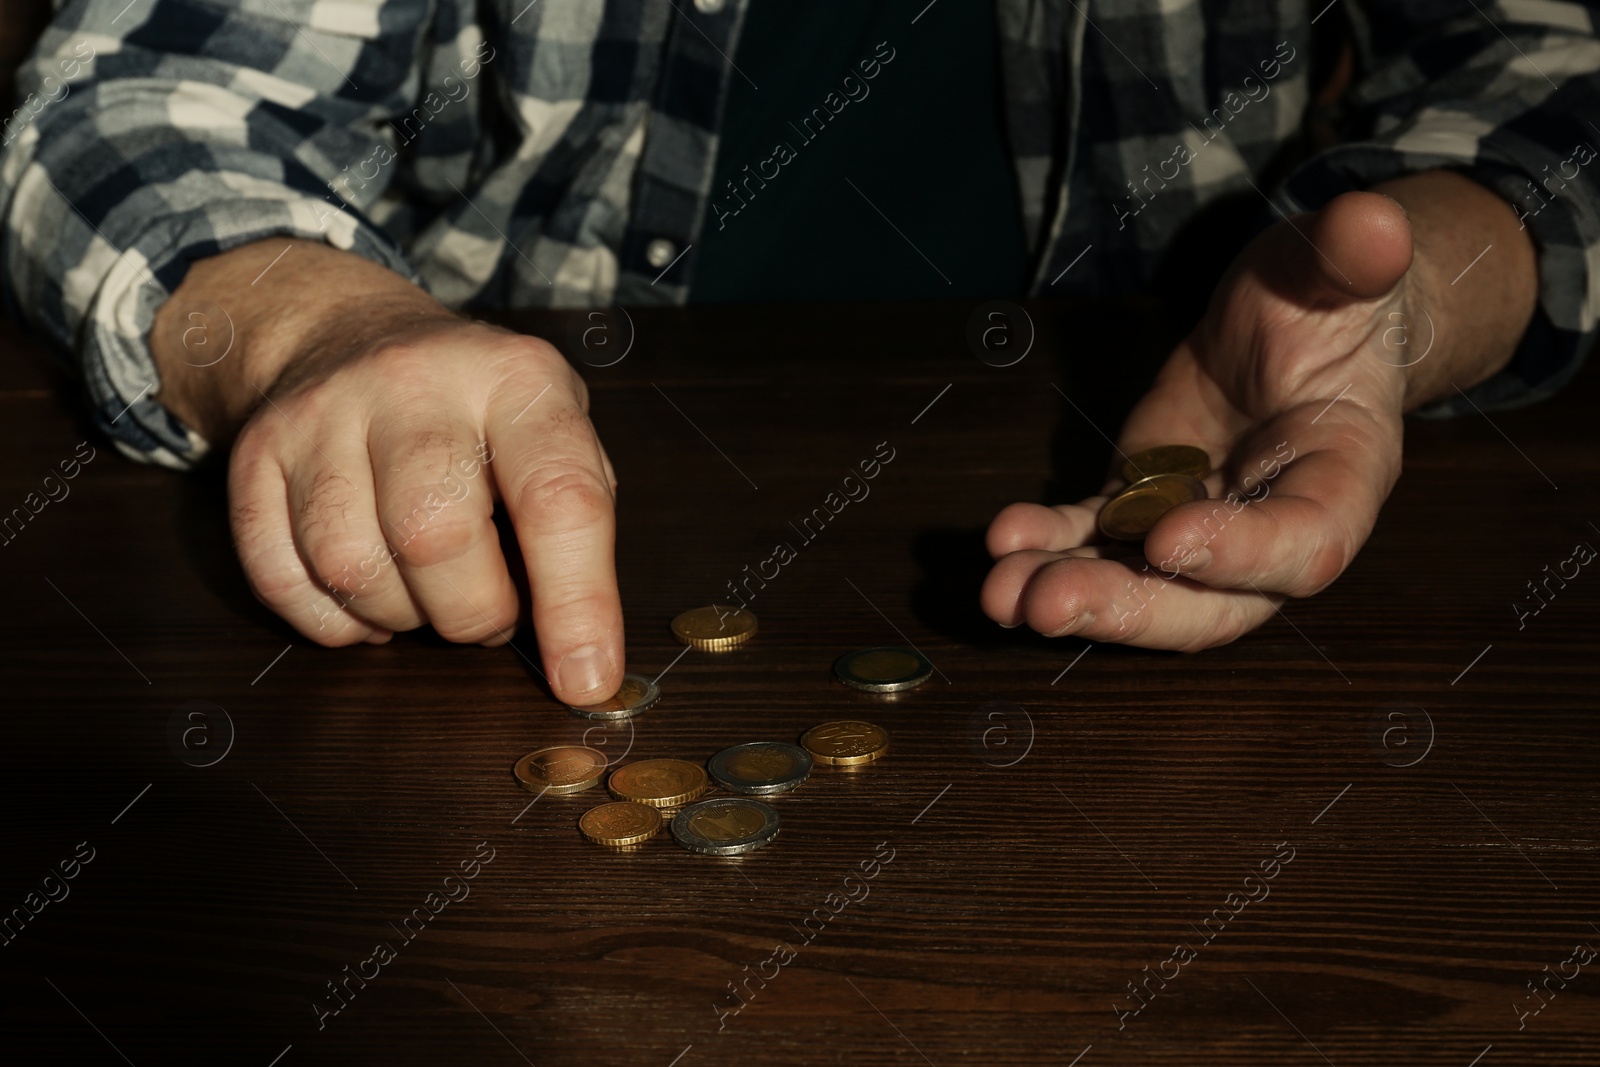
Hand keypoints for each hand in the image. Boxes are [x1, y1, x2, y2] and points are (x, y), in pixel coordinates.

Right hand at [152, 240, 623, 703]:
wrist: (348, 335)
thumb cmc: (478, 413)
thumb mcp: (554, 432)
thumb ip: (575, 528)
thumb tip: (581, 652)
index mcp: (516, 379)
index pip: (557, 498)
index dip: (577, 602)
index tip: (586, 679)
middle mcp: (415, 383)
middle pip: (435, 537)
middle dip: (472, 613)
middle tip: (489, 611)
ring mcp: (323, 414)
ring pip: (350, 566)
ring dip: (400, 617)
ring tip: (425, 592)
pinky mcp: (255, 455)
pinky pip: (282, 580)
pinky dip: (333, 622)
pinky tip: (367, 598)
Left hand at [983, 173, 1536, 649]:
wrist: (1287, 324)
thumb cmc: (1326, 303)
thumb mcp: (1339, 268)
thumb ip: (1354, 258)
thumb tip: (1372, 224)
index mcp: (1342, 481)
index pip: (1305, 544)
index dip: (1240, 554)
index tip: (1168, 537)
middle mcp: (1270, 528)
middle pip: (1209, 605)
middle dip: (1129, 610)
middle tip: (1052, 606)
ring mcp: (1199, 527)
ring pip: (1142, 589)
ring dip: (1073, 595)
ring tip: (1002, 594)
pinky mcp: (1142, 507)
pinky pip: (1095, 541)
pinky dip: (1049, 546)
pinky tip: (1003, 541)